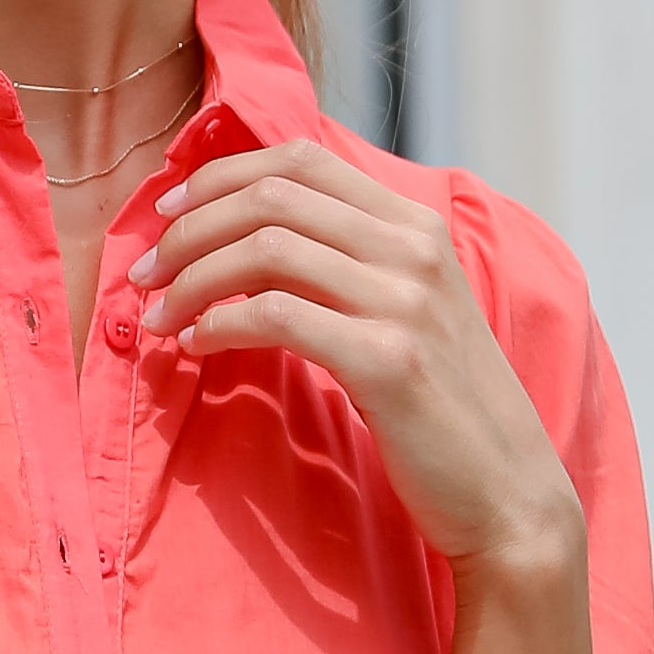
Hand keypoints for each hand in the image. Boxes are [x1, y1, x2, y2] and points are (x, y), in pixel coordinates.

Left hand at [129, 142, 582, 576]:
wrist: (506, 493)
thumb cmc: (440, 410)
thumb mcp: (404, 314)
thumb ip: (346, 267)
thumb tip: (250, 243)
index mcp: (416, 225)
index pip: (299, 160)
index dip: (219, 177)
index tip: (168, 216)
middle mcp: (413, 249)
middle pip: (272, 196)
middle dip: (190, 228)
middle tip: (146, 274)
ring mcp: (404, 301)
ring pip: (266, 249)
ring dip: (193, 278)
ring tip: (160, 316)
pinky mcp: (387, 360)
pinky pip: (276, 316)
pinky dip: (220, 323)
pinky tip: (197, 345)